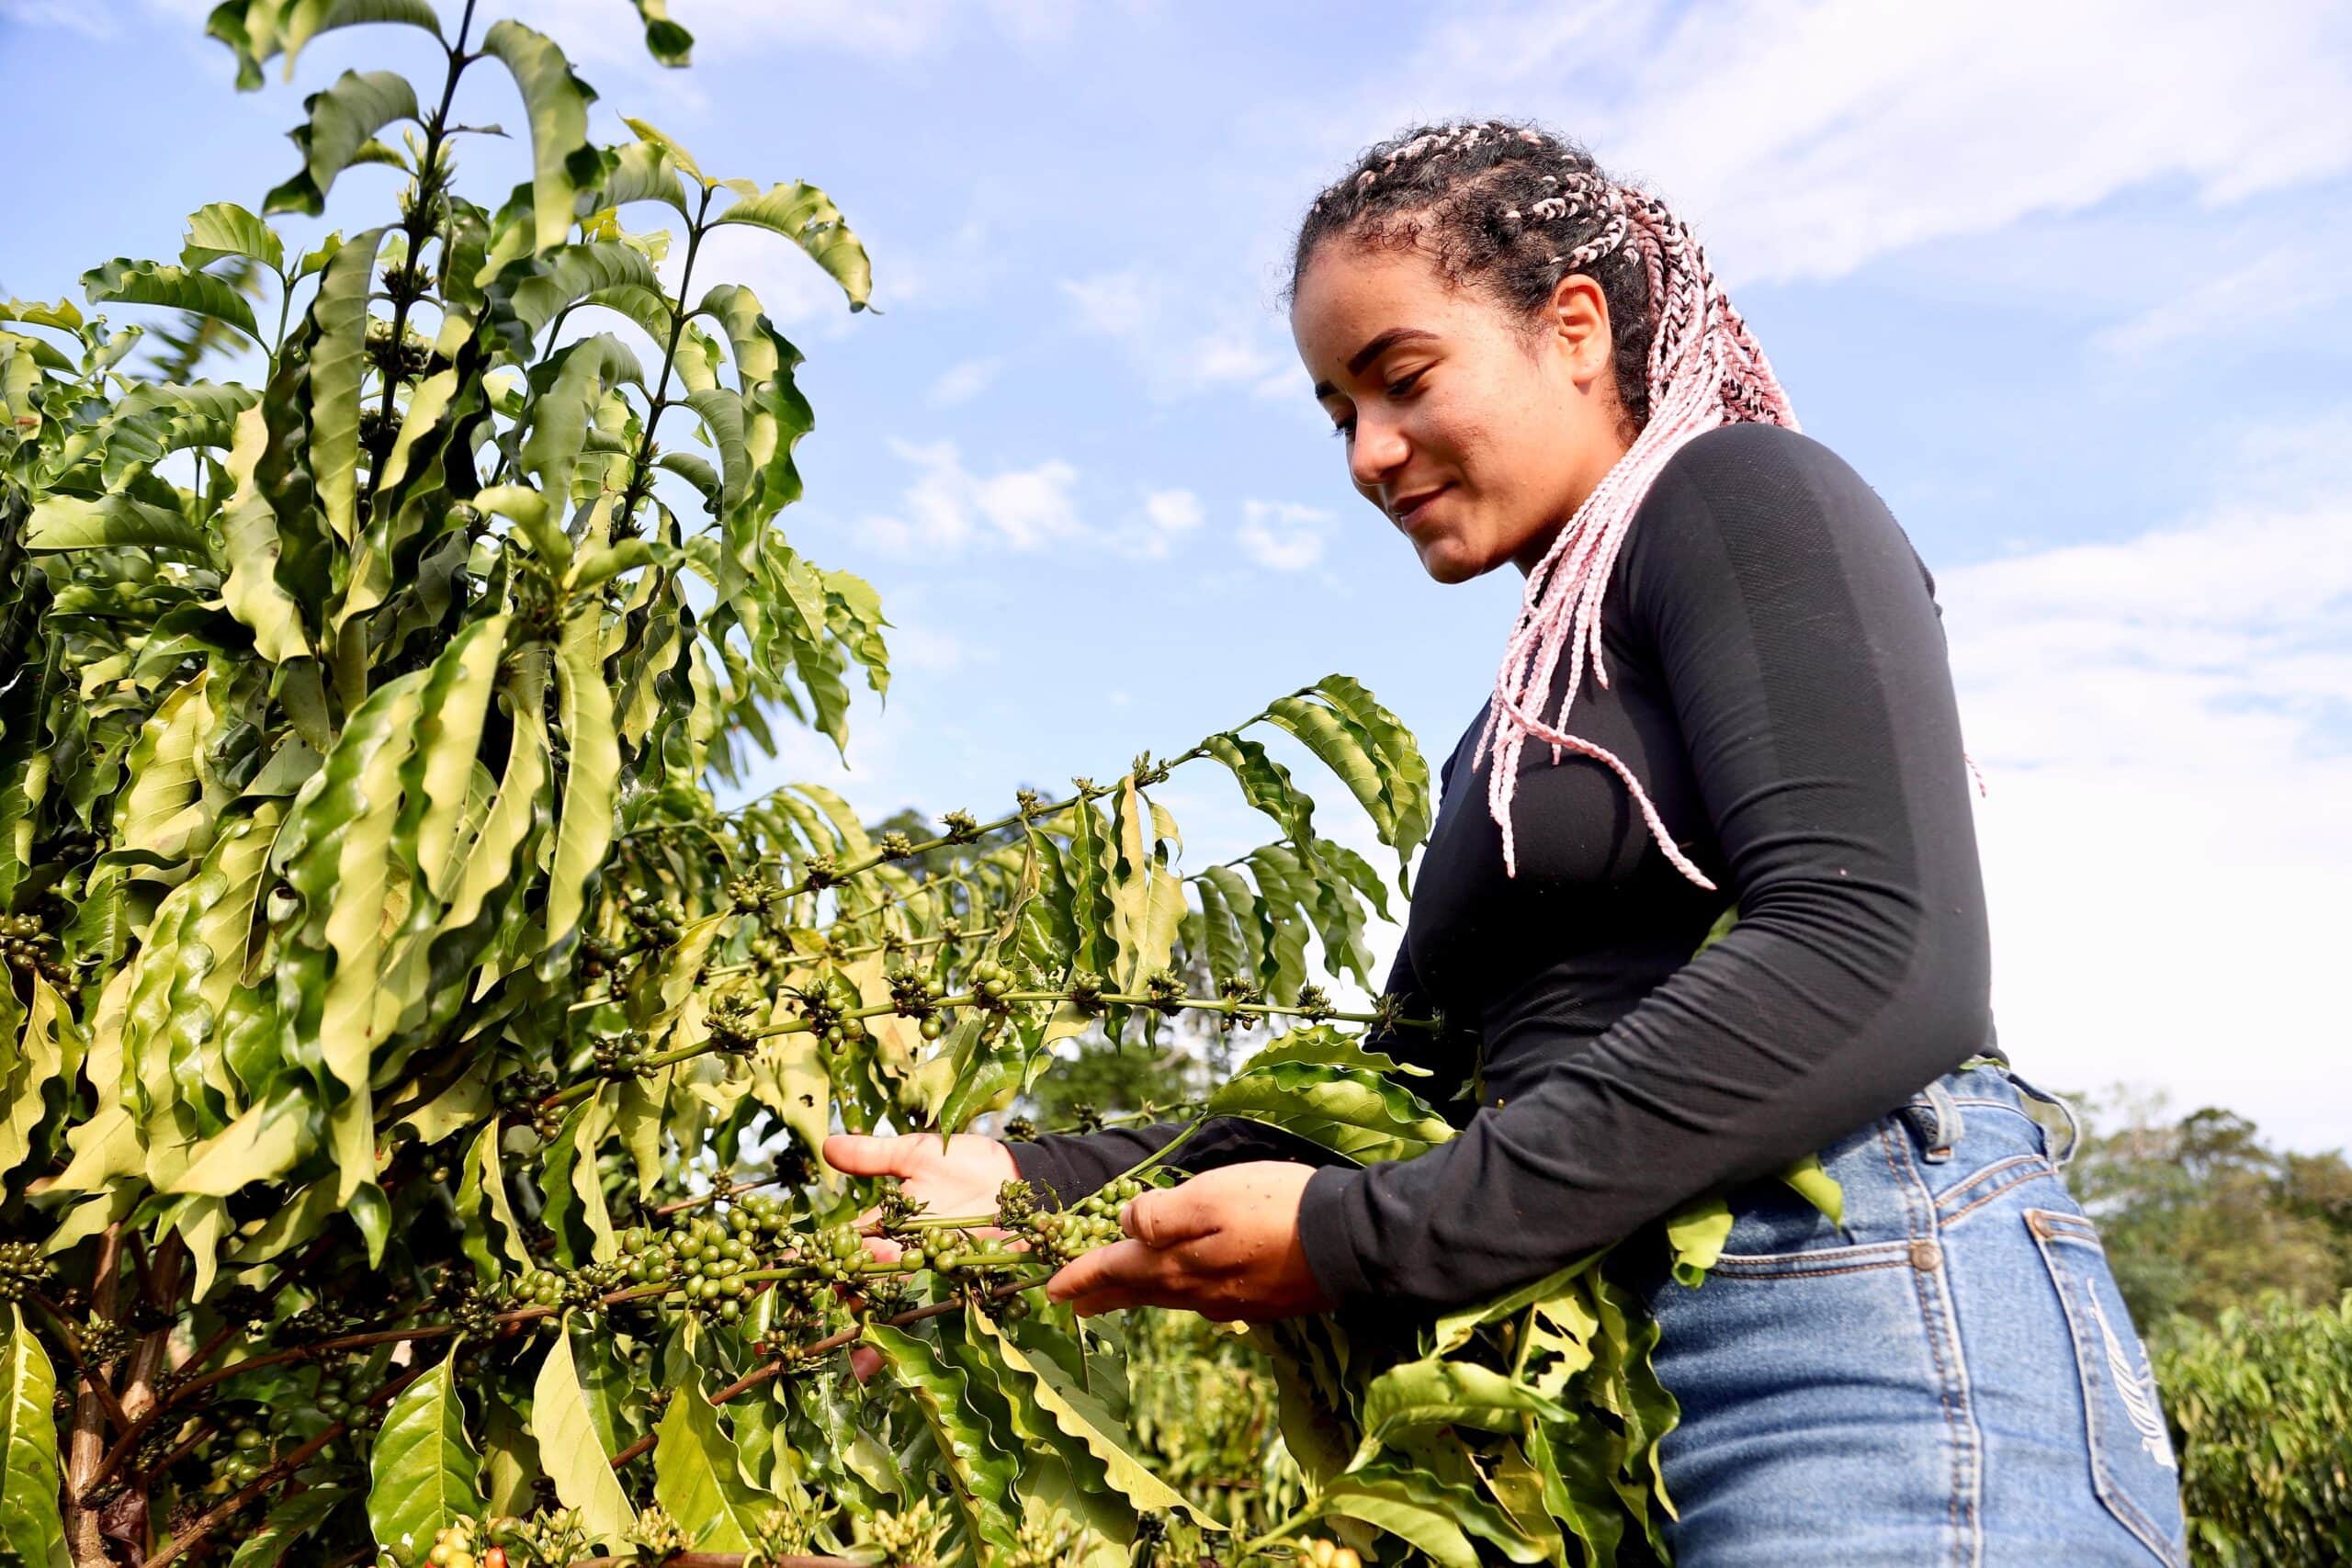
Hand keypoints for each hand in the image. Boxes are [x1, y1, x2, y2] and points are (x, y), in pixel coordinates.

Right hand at [823, 1132, 1020, 1377]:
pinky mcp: (954, 1279)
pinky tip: (880, 1360)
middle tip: (818, 1320)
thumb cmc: (964, 1161)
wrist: (1015, 1175)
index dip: (818, 1255)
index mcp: (886, 1224)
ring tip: (851, 1355)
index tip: (784, 1267)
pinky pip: (928, 1307)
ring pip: (889, 1300)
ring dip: (869, 1328)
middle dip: (841, 1299)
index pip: (844, 1243)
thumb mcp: (915, 1154)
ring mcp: (927, 1268)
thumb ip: (873, 1156)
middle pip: (862, 1280)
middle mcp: (901, 1251)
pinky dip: (905, 1331)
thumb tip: (827, 1145)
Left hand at [1045, 1161, 1333, 1321]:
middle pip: (1139, 1292)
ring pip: (1171, 1298)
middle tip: (1072, 1302)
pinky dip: (1180, 1293)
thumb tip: (1125, 1224)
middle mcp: (1198, 1293)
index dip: (1082, 1276)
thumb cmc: (1276, 1208)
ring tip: (1121, 1293)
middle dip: (1103, 1293)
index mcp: (1178, 1266)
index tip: (1051, 1289)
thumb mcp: (1210, 1196)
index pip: (1117, 1271)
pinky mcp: (1260, 1302)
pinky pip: (1205, 1300)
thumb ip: (1161, 1214)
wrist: (1348, 1243)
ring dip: (1139, 1294)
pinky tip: (1187, 1290)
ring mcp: (1231, 1302)